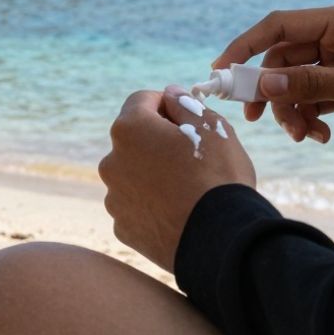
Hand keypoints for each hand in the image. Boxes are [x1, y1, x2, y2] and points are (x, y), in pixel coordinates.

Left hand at [99, 87, 255, 272]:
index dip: (167, 104)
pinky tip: (179, 210)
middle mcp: (112, 161)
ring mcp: (114, 197)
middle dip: (158, 140)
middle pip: (135, 138)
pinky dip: (152, 203)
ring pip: (134, 172)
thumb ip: (185, 104)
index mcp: (129, 129)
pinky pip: (136, 204)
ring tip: (188, 187)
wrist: (221, 240)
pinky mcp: (122, 227)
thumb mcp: (212, 128)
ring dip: (153, 172)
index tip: (188, 118)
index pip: (142, 100)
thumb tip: (170, 94)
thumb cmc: (218, 178)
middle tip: (192, 156)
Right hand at [214, 3, 333, 151]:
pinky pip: (317, 98)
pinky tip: (321, 136)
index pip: (279, 27)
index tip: (219, 73)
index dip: (245, 47)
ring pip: (298, 83)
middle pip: (284, 60)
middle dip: (271, 92)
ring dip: (294, 110)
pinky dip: (312, 117)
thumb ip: (311, 85)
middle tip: (257, 122)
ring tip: (305, 136)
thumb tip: (262, 85)